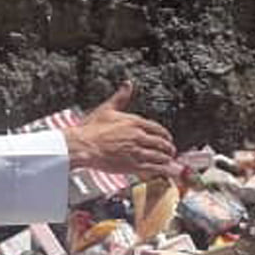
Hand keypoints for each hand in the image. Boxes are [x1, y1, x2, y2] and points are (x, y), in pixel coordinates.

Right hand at [65, 81, 180, 178]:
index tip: (168, 138)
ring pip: (159, 156)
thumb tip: (128, 84)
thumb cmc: (91, 129)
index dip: (165, 135)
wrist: (83, 146)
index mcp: (134, 122)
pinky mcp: (132, 165)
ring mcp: (136, 151)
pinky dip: (161, 169)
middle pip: (161, 143)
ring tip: (169, 160)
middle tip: (171, 150)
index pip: (157, 128)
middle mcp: (138, 136)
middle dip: (168, 148)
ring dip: (166, 158)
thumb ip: (121, 97)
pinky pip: (152, 168)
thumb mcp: (107, 108)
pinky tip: (164, 170)